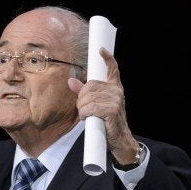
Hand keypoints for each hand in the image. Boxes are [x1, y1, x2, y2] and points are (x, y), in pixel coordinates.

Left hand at [68, 48, 138, 164]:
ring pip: (88, 98)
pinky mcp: (112, 109)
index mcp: (114, 87)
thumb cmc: (106, 122)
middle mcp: (117, 91)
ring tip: (87, 115)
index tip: (101, 50)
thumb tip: (71, 81)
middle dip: (82, 99)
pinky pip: (90, 107)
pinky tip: (88, 118)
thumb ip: (83, 93)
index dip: (107, 59)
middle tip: (84, 109)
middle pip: (90, 87)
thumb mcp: (95, 105)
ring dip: (82, 109)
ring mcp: (116, 99)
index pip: (112, 69)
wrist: (119, 139)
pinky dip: (85, 114)